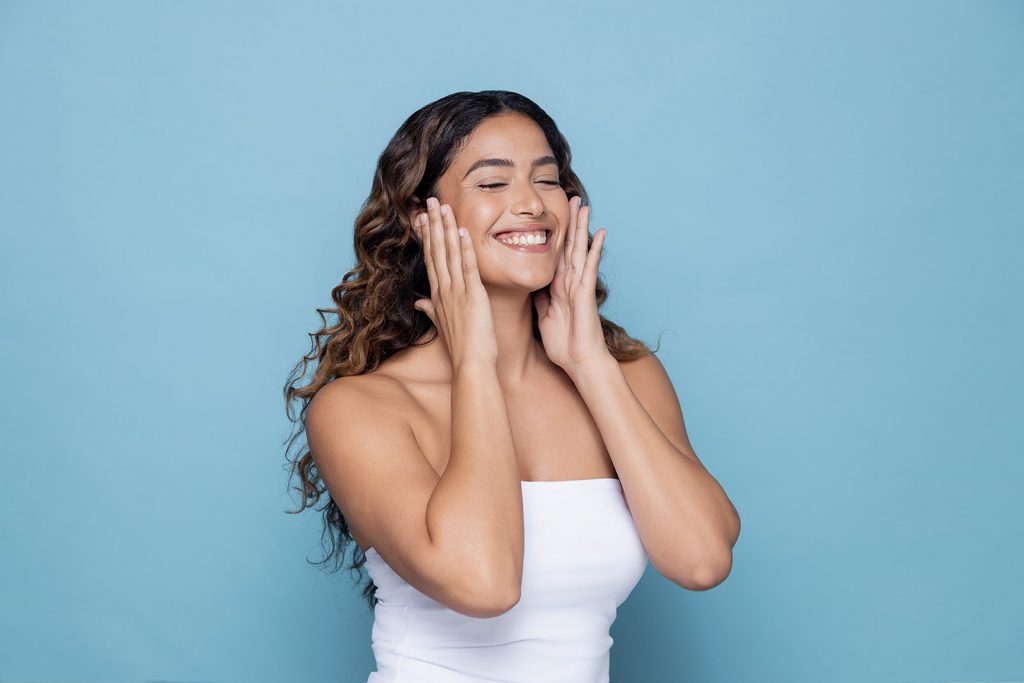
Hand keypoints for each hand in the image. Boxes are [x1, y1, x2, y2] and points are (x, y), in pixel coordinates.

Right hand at [412, 197, 498, 367]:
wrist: (470, 364)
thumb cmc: (461, 347)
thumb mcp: (442, 325)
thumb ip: (431, 311)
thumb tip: (419, 303)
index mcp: (438, 295)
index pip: (431, 259)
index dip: (427, 236)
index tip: (423, 217)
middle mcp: (444, 290)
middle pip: (436, 250)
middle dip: (433, 224)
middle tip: (430, 200)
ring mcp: (456, 292)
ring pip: (449, 253)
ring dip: (446, 228)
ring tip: (442, 206)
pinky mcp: (473, 296)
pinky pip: (468, 267)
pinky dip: (465, 248)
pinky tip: (462, 230)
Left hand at [533, 196, 612, 376]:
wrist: (579, 362)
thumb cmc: (564, 344)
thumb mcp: (544, 317)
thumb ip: (540, 299)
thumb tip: (532, 286)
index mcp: (558, 287)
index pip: (556, 254)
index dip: (554, 235)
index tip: (551, 215)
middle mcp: (570, 282)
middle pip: (569, 246)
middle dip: (569, 222)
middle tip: (571, 198)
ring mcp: (579, 285)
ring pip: (579, 250)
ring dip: (582, 227)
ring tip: (584, 205)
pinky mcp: (586, 292)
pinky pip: (589, 267)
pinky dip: (594, 249)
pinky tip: (600, 232)